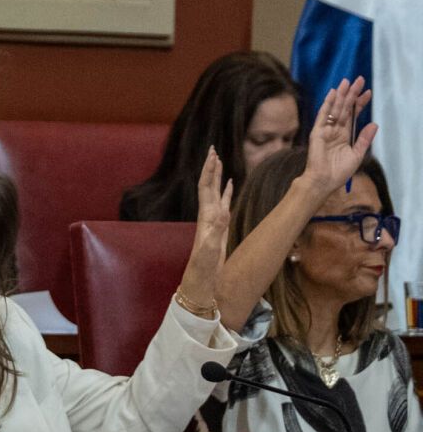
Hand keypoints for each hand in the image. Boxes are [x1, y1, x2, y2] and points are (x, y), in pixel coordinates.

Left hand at [179, 147, 233, 309]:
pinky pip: (224, 203)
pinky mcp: (220, 227)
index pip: (206, 188)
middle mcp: (207, 215)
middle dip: (211, 168)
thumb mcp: (209, 250)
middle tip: (214, 149)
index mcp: (205, 217)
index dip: (209, 171)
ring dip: (217, 176)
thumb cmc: (204, 268)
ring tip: (220, 161)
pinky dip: (227, 191)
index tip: (214, 154)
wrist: (201, 281)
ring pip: (215, 192)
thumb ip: (215, 232)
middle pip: (208, 186)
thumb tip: (221, 213)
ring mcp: (213, 220)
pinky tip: (230, 184)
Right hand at [301, 78, 376, 195]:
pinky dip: (327, 104)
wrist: (324, 181)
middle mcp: (335, 129)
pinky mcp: (317, 131)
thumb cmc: (339, 172)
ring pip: (335, 108)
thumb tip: (374, 124)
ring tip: (348, 81)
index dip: (360, 104)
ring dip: (341, 95)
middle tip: (359, 79)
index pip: (353, 115)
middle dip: (352, 94)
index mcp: (344, 135)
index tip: (368, 92)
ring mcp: (325, 129)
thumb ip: (364, 139)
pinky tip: (333, 93)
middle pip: (345, 108)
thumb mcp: (357, 154)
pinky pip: (323, 115)